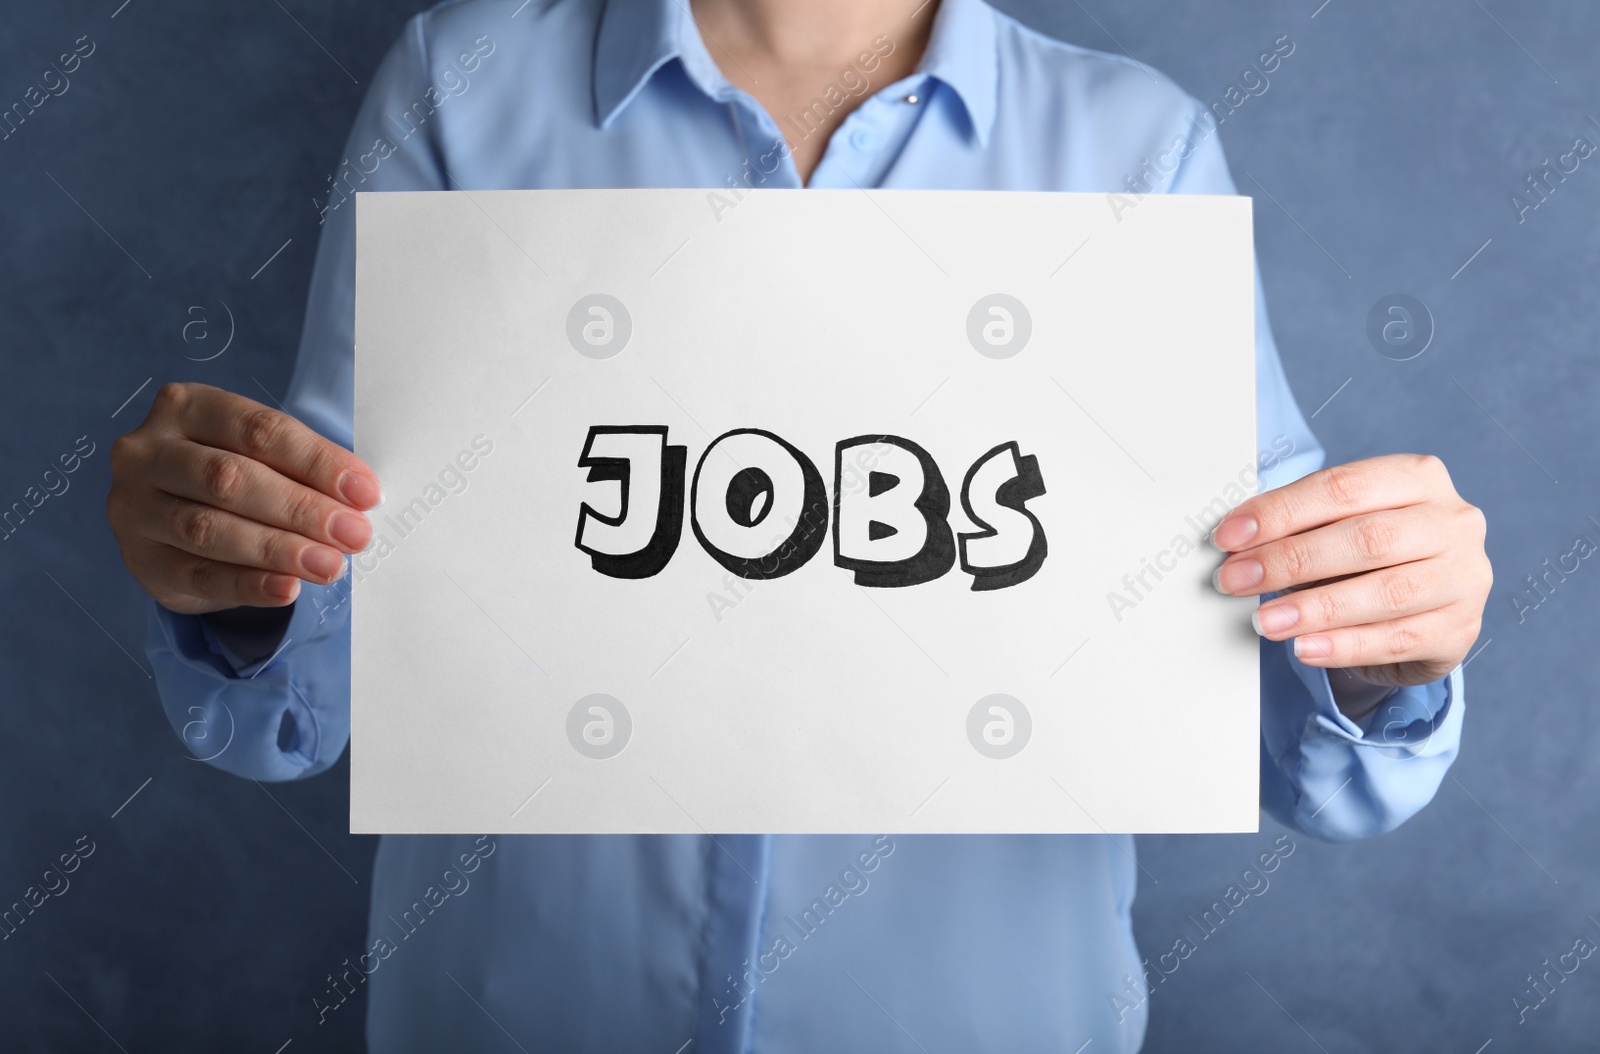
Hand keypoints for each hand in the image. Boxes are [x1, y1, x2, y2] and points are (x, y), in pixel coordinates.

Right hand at [107, 383, 380, 613]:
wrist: (171, 522)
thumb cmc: (232, 474)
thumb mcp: (260, 455)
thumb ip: (300, 467)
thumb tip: (360, 496)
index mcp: (186, 407)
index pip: (260, 430)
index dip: (317, 461)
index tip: (365, 492)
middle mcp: (148, 452)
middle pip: (231, 478)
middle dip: (301, 508)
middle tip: (353, 534)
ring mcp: (135, 506)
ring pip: (210, 528)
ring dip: (278, 549)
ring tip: (328, 564)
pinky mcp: (141, 559)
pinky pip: (198, 575)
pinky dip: (249, 585)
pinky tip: (287, 589)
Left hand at [1211, 454, 1490, 689]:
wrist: (1425, 607)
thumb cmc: (1372, 554)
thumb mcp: (1341, 524)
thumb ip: (1299, 523)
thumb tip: (1235, 540)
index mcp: (1419, 478)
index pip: (1343, 487)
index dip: (1281, 511)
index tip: (1230, 536)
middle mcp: (1451, 522)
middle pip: (1366, 538)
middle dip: (1291, 560)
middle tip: (1236, 580)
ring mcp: (1464, 577)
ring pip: (1386, 592)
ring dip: (1315, 609)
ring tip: (1266, 621)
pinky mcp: (1461, 630)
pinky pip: (1398, 640)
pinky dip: (1345, 646)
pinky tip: (1305, 648)